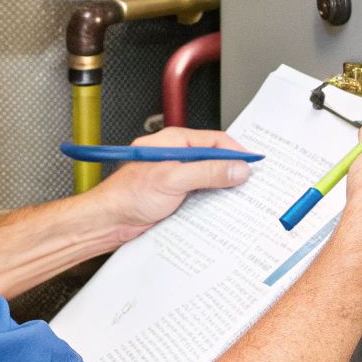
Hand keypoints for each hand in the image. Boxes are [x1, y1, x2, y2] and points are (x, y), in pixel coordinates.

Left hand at [86, 126, 253, 246]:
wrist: (108, 221)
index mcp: (174, 142)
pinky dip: (212, 200)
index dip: (236, 152)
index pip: (214, 140)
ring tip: (239, 196)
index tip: (253, 164)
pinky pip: (201, 194)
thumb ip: (206, 172)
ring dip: (222, 187)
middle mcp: (176, 156)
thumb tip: (236, 168)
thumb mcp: (172, 179)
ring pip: (209, 177)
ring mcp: (176, 176)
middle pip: (214, 158)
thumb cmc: (127, 195)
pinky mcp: (175, 195)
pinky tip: (219, 209)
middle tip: (251, 182)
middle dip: (232, 169)